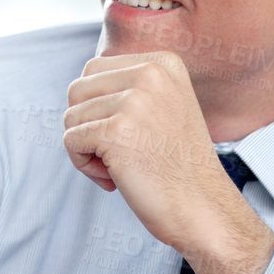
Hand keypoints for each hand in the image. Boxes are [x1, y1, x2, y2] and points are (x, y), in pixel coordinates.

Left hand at [64, 52, 273, 273]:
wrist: (204, 210)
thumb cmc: (177, 166)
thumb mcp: (163, 107)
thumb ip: (128, 87)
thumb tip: (77, 86)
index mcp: (162, 63)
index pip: (94, 69)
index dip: (97, 105)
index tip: (126, 133)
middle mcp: (150, 74)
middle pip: (77, 89)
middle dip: (86, 124)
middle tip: (117, 152)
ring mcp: (133, 102)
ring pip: (71, 116)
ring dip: (86, 148)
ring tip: (120, 167)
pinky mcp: (115, 131)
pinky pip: (70, 140)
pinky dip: (82, 164)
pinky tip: (113, 179)